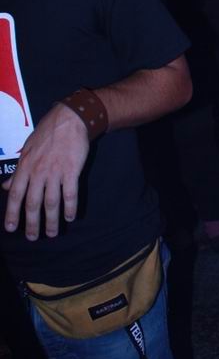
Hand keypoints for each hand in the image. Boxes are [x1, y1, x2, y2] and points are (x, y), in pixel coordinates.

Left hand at [2, 105, 89, 239]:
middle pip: (33, 203)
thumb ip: (18, 170)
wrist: (69, 120)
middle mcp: (38, 172)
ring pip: (51, 202)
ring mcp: (55, 173)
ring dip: (51, 221)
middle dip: (32, 223)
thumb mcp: (27, 150)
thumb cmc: (47, 133)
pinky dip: (70, 208)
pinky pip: (70, 194)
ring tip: (52, 233)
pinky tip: (69, 217)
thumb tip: (6, 186)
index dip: (12, 213)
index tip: (11, 228)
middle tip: (32, 237)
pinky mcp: (71, 171)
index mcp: (25, 167)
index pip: (15, 195)